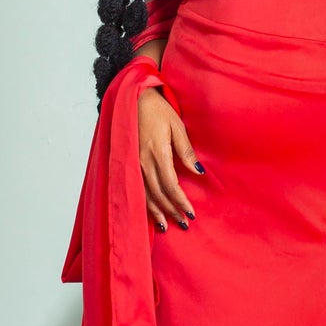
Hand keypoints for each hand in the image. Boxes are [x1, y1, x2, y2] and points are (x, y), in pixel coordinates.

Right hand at [138, 86, 200, 231]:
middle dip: (171, 211)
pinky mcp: (127, 163)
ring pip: (145, 195)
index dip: (180, 201)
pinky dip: (143, 203)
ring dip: (156, 212)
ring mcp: (132, 163)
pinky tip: (149, 213)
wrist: (132, 99)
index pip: (171, 186)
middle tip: (184, 223)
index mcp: (157, 153)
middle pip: (158, 194)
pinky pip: (135, 189)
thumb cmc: (158, 110)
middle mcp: (143, 162)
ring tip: (166, 226)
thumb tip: (199, 172)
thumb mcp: (177, 126)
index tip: (190, 213)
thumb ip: (186, 151)